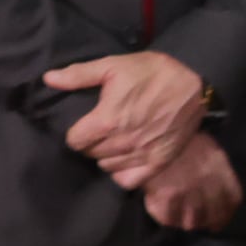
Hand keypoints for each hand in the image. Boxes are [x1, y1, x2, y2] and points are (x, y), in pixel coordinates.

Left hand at [46, 50, 204, 179]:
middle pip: (91, 154)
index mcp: (106, 120)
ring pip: (107, 167)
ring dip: (107, 156)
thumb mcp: (114, 65)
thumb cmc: (153, 72)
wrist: (196, 84)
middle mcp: (121, 142)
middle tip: (103, 130)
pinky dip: (123, 173)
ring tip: (116, 142)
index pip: (74, 141)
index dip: (77, 132)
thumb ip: (79, 75)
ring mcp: (141, 154)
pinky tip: (127, 159)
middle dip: (92, 143)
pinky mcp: (159, 162)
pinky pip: (128, 180)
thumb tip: (48, 79)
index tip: (87, 124)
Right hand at [141, 133, 241, 231]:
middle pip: (215, 214)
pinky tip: (166, 214)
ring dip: (189, 222)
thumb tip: (219, 186)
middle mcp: (208, 184)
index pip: (233, 198)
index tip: (222, 218)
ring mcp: (186, 192)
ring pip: (193, 221)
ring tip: (184, 220)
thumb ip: (216, 168)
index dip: (228, 212)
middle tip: (205, 225)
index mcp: (220, 169)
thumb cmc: (181, 138)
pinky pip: (169, 218)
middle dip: (212, 222)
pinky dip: (168, 219)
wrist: (153, 134)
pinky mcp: (165, 197)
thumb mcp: (208, 148)